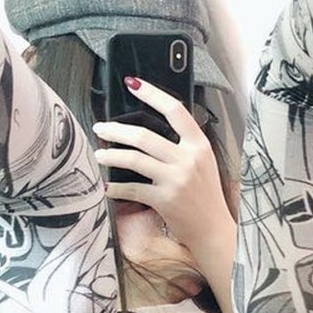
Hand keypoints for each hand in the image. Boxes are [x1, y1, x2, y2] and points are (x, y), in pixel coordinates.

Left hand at [92, 78, 233, 255]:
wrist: (213, 228)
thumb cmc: (205, 195)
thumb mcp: (203, 162)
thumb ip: (183, 145)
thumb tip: (152, 129)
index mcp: (199, 145)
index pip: (175, 111)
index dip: (152, 94)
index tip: (133, 84)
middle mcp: (188, 159)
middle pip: (144, 136)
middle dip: (116, 131)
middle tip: (101, 129)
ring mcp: (176, 179)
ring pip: (134, 159)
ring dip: (111, 156)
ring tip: (99, 155)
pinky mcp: (164, 200)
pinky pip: (132, 189)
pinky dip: (116, 188)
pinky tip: (107, 187)